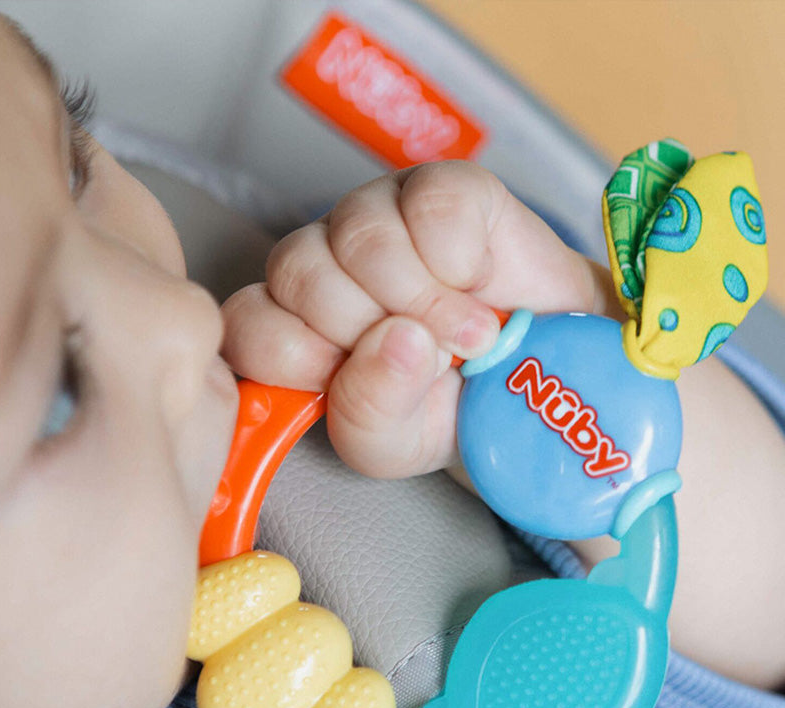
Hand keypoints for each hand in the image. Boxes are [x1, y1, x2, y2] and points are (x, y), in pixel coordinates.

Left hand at [222, 161, 618, 479]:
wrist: (539, 374)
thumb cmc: (450, 409)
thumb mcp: (395, 444)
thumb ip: (367, 416)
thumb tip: (394, 343)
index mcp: (290, 325)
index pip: (246, 325)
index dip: (298, 357)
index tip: (349, 382)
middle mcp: (319, 262)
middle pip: (299, 274)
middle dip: (365, 331)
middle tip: (422, 362)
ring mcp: (373, 215)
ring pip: (362, 238)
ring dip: (423, 301)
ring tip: (467, 337)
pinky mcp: (436, 186)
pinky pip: (431, 208)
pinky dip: (463, 262)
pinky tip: (478, 282)